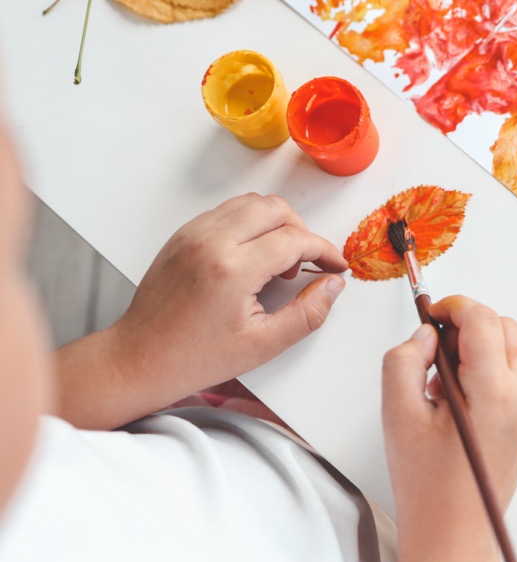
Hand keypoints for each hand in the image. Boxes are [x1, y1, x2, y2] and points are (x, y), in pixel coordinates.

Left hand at [55, 193, 346, 428]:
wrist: (138, 358)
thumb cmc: (192, 357)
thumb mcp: (262, 345)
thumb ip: (307, 314)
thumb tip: (332, 286)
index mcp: (232, 269)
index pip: (294, 239)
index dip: (323, 251)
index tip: (334, 265)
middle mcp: (210, 242)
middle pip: (275, 208)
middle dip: (301, 231)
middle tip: (303, 263)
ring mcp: (192, 234)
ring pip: (251, 203)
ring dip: (275, 223)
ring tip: (275, 260)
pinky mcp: (182, 235)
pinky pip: (227, 211)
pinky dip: (249, 224)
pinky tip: (251, 256)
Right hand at [382, 296, 516, 561]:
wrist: (452, 534)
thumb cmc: (427, 485)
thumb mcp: (398, 414)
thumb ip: (406, 360)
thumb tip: (425, 334)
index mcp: (494, 393)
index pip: (482, 321)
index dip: (453, 307)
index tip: (429, 312)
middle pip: (503, 326)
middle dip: (466, 323)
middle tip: (432, 346)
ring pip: (510, 345)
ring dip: (477, 343)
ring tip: (439, 376)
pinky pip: (511, 370)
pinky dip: (485, 364)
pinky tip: (453, 393)